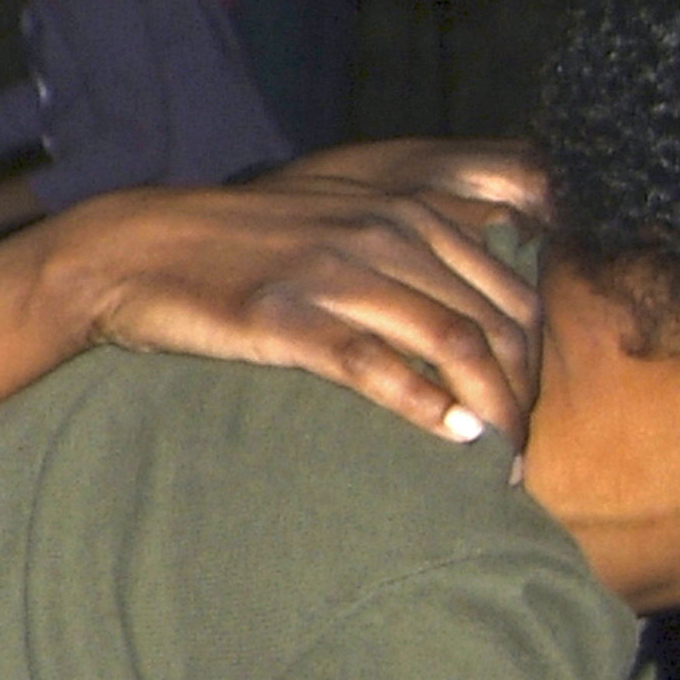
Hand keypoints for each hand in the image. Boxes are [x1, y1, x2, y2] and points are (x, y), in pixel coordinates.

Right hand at [58, 143, 546, 444]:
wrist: (142, 249)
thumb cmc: (245, 250)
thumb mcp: (341, 225)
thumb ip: (410, 249)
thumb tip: (471, 309)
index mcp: (411, 211)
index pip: (513, 290)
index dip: (537, 363)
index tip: (529, 419)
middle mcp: (389, 233)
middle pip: (498, 321)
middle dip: (523, 398)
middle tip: (520, 459)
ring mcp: (339, 272)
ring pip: (454, 341)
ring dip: (490, 411)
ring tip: (500, 467)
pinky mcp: (290, 316)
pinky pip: (374, 362)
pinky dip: (423, 403)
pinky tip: (450, 439)